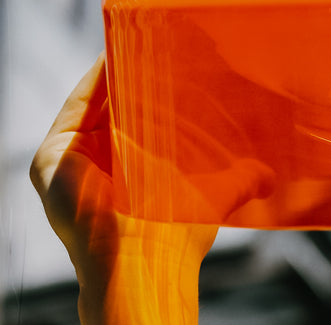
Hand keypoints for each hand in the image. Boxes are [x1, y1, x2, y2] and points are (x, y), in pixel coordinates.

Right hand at [29, 56, 217, 294]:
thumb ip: (240, 182)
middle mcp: (99, 170)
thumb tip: (268, 176)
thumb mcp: (213, 198)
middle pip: (115, 111)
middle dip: (136, 80)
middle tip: (159, 45)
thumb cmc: (177, 240)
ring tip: (139, 42)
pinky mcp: (52, 160)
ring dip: (116, 74)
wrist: (145, 266)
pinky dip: (95, 82)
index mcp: (130, 177)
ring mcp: (72, 165)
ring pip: (94, 105)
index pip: (138, 124)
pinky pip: (75, 108)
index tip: (174, 65)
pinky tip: (115, 57)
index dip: (154, 94)